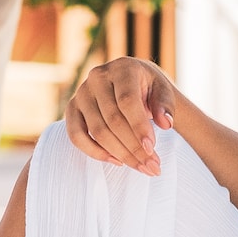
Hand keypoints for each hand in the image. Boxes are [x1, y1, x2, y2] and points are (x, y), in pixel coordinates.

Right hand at [64, 57, 177, 176]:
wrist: (132, 82)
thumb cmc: (149, 88)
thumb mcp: (163, 91)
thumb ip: (165, 105)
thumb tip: (165, 123)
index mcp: (122, 69)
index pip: (127, 101)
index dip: (139, 127)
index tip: (151, 148)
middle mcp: (98, 77)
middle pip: (112, 120)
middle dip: (133, 147)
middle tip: (152, 166)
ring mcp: (82, 93)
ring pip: (96, 131)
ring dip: (119, 154)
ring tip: (141, 167)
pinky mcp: (72, 108)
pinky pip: (76, 135)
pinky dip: (95, 152)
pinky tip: (117, 161)